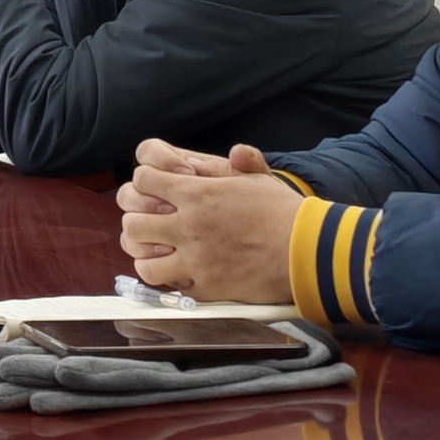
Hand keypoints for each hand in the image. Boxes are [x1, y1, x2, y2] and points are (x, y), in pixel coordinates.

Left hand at [114, 139, 300, 301]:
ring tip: (160, 252)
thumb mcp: (259, 178)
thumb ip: (240, 162)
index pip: (143, 180)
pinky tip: (182, 272)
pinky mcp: (206, 287)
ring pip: (143, 262)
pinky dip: (172, 281)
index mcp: (197, 194)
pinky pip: (171, 287)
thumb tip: (236, 151)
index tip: (156, 190)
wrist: (306, 251)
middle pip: (133, 222)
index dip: (145, 183)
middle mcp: (189, 226)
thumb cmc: (283, 212)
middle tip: (152, 224)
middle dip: (138, 221)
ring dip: (148, 256)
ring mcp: (195, 259)